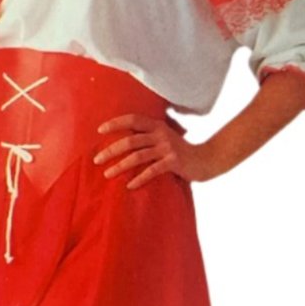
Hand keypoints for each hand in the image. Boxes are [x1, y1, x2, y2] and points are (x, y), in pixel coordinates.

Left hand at [94, 113, 210, 188]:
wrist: (208, 159)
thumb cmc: (183, 151)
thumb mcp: (167, 137)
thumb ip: (151, 135)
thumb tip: (127, 139)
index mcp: (158, 126)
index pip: (133, 119)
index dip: (116, 123)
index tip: (100, 130)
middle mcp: (161, 134)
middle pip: (130, 140)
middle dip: (111, 149)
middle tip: (96, 159)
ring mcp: (167, 148)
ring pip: (137, 155)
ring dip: (120, 165)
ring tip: (107, 174)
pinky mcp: (173, 162)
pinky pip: (152, 170)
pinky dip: (139, 178)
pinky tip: (129, 186)